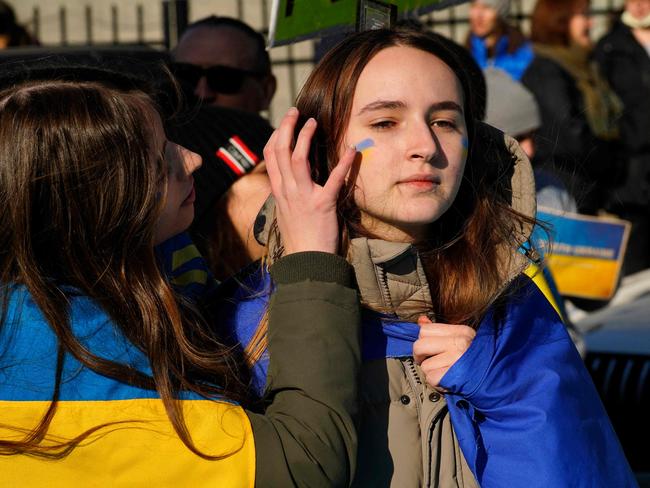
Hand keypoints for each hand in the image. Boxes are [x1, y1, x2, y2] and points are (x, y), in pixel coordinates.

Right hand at [264, 107, 354, 254]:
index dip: (275, 136)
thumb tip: (291, 180)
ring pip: (298, 159)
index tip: (284, 124)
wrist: (306, 262)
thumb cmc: (300, 239)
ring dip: (305, 137)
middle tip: (296, 112)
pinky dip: (343, 164)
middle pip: (281, 151)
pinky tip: (352, 150)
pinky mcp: (322, 205)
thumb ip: (288, 194)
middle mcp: (288, 191)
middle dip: (287, 128)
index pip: (270, 157)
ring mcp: (303, 197)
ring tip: (313, 122)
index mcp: (279, 192)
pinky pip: (333, 180)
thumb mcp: (286, 213)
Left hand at [412, 316, 475, 389]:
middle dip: (420, 356)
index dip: (422, 340)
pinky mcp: (455, 376)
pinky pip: (431, 378)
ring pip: (425, 365)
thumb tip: (421, 320)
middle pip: (419, 345)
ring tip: (446, 373)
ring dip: (432, 373)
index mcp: (461, 331)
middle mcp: (460, 342)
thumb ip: (439, 330)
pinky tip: (448, 381)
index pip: (425, 330)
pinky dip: (437, 383)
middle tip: (428, 362)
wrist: (496, 380)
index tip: (427, 349)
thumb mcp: (461, 340)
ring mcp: (458, 359)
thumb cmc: (476, 360)